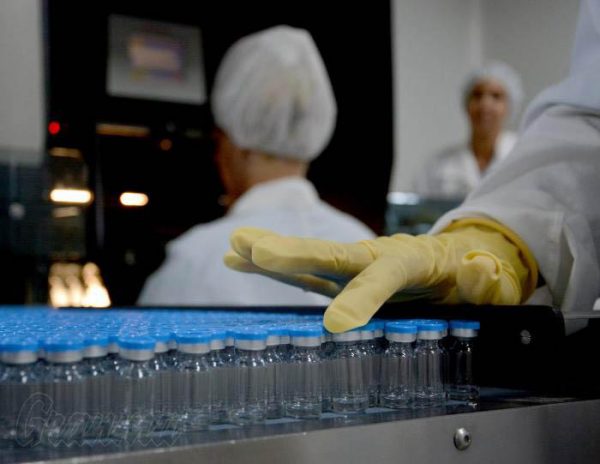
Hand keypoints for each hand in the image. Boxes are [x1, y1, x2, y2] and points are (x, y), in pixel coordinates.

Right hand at [225, 219, 536, 331]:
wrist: (458, 259)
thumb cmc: (474, 273)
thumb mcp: (490, 281)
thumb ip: (483, 278)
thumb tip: (480, 270)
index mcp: (412, 261)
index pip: (385, 275)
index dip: (362, 296)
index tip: (335, 324)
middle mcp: (375, 257)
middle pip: (332, 255)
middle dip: (295, 254)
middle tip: (255, 248)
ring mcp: (354, 265)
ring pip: (309, 261)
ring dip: (271, 256)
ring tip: (235, 247)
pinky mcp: (341, 277)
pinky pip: (304, 274)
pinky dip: (273, 270)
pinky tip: (241, 261)